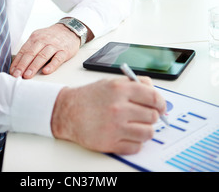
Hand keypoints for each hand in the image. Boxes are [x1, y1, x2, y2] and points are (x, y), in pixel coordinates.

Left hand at [10, 24, 80, 78]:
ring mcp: (54, 45)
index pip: (23, 51)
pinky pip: (57, 58)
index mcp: (35, 38)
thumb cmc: (51, 37)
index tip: (12, 72)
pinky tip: (46, 71)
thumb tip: (18, 64)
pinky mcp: (64, 51)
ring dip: (34, 66)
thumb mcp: (39, 38)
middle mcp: (43, 40)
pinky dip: (51, 65)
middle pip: (31, 53)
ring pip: (42, 56)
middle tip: (17, 75)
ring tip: (27, 75)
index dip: (17, 62)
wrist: (69, 29)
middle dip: (22, 65)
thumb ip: (30, 49)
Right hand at [51, 77, 166, 155]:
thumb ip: (134, 84)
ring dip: (145, 130)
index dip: (161, 103)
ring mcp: (115, 127)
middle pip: (153, 116)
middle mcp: (119, 107)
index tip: (161, 107)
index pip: (154, 97)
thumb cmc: (90, 97)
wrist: (68, 111)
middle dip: (152, 116)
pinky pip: (136, 146)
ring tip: (135, 125)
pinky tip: (126, 134)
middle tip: (144, 115)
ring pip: (148, 133)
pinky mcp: (111, 143)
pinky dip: (135, 142)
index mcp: (120, 89)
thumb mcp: (112, 82)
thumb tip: (155, 92)